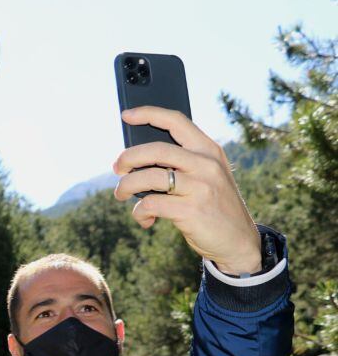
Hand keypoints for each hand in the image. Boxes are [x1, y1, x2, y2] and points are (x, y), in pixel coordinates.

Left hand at [113, 107, 262, 274]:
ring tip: (120, 194)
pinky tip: (145, 218)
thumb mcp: (207, 176)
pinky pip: (149, 204)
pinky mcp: (190, 210)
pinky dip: (139, 212)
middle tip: (117, 167)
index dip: (148, 114)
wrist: (238, 241)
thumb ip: (182, 163)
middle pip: (155, 149)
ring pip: (147, 177)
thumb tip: (135, 159)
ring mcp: (200, 186)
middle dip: (127, 157)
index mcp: (209, 150)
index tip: (126, 116)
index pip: (177, 121)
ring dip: (125, 186)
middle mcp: (206, 164)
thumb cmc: (213, 205)